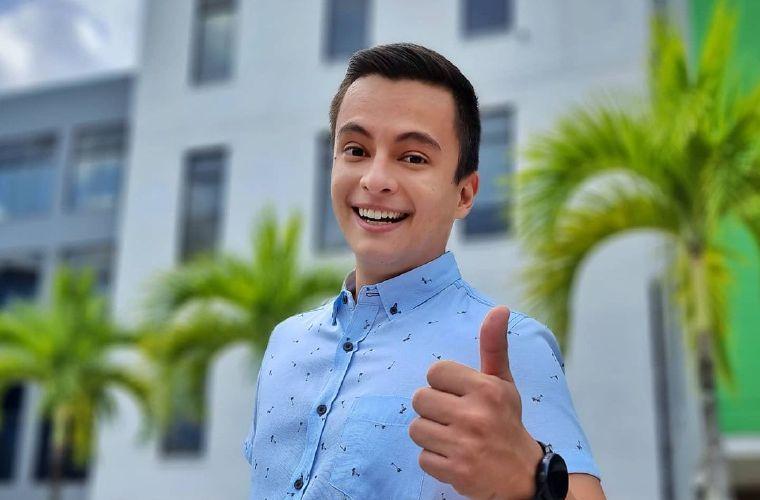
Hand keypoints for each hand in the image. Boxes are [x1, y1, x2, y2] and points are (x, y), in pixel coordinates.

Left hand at [409, 306, 543, 499]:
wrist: (523, 476)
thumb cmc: (506, 422)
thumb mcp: (504, 383)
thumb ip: (494, 346)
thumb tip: (499, 308)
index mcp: (486, 388)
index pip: (435, 371)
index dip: (443, 384)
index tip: (459, 396)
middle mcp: (475, 415)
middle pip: (420, 399)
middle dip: (433, 410)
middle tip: (454, 418)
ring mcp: (465, 445)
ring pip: (416, 428)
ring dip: (431, 436)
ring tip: (453, 438)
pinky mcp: (456, 471)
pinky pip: (422, 457)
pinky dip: (435, 460)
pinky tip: (455, 458)